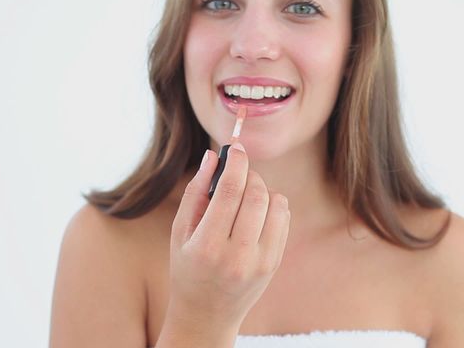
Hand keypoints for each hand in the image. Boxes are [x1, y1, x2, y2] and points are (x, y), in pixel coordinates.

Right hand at [167, 142, 290, 329]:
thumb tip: (211, 157)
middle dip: (249, 175)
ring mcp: (260, 262)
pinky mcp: (274, 264)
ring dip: (263, 189)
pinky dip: (273, 206)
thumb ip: (195, 192)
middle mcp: (237, 256)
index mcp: (207, 246)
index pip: (229, 192)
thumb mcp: (180, 232)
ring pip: (275, 205)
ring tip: (246, 195)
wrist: (206, 314)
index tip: (236, 148)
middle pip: (255, 195)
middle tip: (239, 173)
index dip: (235, 163)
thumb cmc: (188, 268)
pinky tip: (256, 212)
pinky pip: (283, 220)